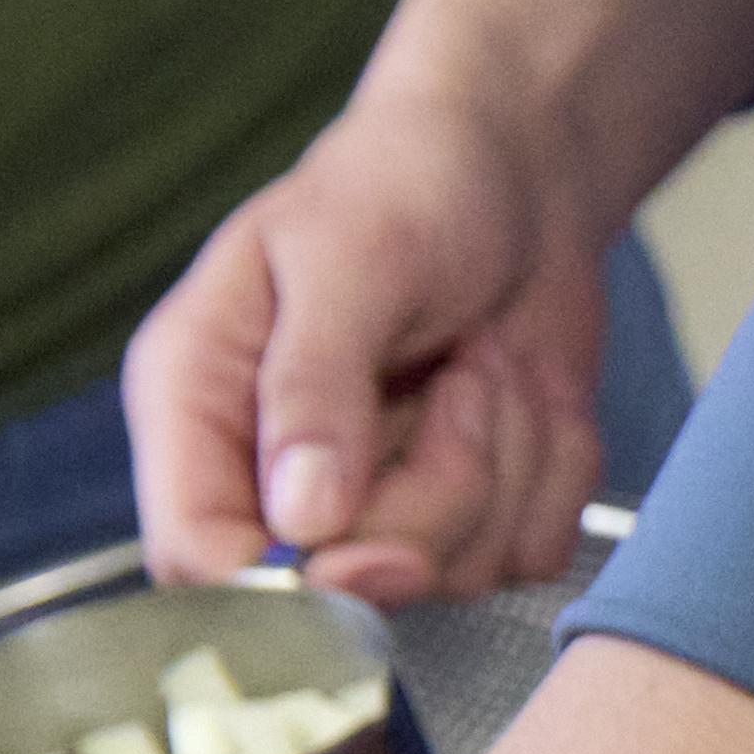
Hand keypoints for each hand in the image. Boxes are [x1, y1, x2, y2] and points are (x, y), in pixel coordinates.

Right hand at [128, 89, 623, 599]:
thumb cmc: (408, 182)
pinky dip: (554, 465)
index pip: (198, 555)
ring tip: (488, 357)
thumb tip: (302, 519)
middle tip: (465, 371)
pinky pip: (530, 549)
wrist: (519, 169)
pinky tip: (528, 387)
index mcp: (201, 403)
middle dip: (437, 492)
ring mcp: (380, 502)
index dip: (286, 583)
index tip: (381, 545)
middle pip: (346, 584)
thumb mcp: (348, 259)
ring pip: (456, 573)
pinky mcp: (474, 511)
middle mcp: (276, 472)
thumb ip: (314, 388)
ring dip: (508, 459)